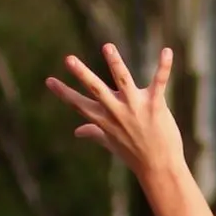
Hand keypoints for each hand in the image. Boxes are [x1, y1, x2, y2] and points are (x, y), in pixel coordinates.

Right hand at [46, 43, 185, 182]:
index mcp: (105, 120)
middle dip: (82, 74)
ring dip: (115, 63)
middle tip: (68, 59)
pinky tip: (167, 51)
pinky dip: (163, 67)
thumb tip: (77, 131)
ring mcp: (136, 108)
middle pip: (96, 89)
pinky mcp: (156, 106)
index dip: (64, 93)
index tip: (48, 80)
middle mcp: (117, 112)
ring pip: (123, 80)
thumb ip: (94, 132)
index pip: (79, 104)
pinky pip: (159, 82)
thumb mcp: (111, 142)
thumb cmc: (134, 154)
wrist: (159, 168)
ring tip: (107, 47)